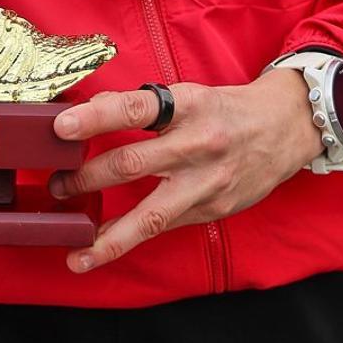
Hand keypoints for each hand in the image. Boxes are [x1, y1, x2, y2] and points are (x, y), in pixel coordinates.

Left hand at [50, 68, 320, 274]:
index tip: (61, 126)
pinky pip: (164, 228)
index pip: (136, 108)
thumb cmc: (225, 109)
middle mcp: (197, 144)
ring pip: (150, 215)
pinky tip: (103, 248)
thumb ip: (143, 106)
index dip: (97, 117)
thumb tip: (90, 112)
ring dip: (107, 234)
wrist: (285, 129)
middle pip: (133, 163)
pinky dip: (131, 239)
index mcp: (188, 105)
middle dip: (86, 177)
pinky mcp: (211, 211)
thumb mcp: (188, 95)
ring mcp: (205, 183)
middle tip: (57, 183)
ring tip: (76, 245)